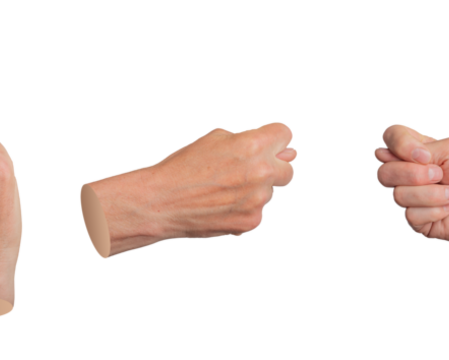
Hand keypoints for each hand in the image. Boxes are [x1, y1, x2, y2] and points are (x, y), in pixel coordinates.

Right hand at [140, 121, 295, 240]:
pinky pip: (259, 213)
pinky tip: (223, 206)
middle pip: (288, 168)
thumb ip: (249, 140)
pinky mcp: (252, 222)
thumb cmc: (183, 167)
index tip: (266, 147)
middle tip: (249, 172)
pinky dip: (245, 210)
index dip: (275, 140)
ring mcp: (259, 200)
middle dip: (273, 168)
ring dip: (256, 191)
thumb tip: (282, 150)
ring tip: (225, 191)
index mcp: (252, 145)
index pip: (285, 135)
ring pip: (272, 193)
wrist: (161, 202)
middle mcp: (261, 172)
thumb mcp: (214, 139)